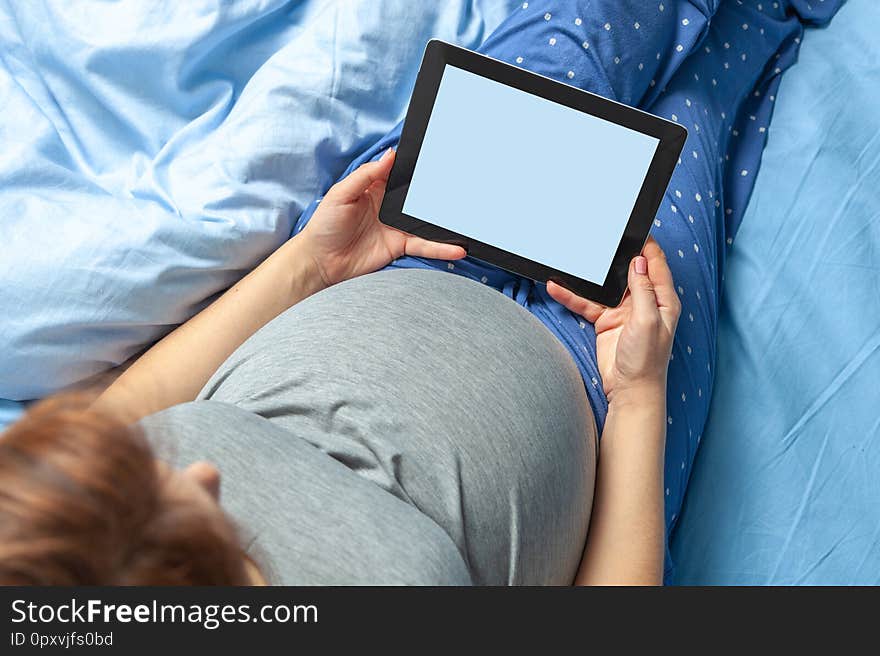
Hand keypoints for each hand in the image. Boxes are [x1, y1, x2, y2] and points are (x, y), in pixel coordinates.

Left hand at [298, 149, 465, 287]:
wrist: (320, 262)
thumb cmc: (324, 226)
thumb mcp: (341, 194)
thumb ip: (366, 175)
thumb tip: (390, 155)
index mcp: (375, 187)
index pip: (401, 172)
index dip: (418, 166)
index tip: (441, 157)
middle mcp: (390, 205)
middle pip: (420, 196)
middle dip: (441, 192)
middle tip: (464, 187)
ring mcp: (397, 226)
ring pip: (428, 221)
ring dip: (447, 222)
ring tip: (468, 219)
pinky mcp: (400, 246)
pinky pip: (425, 245)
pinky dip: (442, 249)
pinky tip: (458, 249)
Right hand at [546, 238, 680, 401]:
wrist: (629, 390)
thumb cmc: (646, 360)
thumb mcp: (648, 320)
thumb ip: (643, 290)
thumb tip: (639, 262)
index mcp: (663, 299)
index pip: (656, 264)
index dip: (646, 246)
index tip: (634, 229)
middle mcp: (644, 302)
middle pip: (629, 270)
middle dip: (615, 255)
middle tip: (601, 237)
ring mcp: (623, 311)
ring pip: (604, 285)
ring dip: (589, 276)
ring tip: (575, 259)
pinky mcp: (605, 320)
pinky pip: (587, 303)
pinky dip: (572, 296)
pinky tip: (557, 287)